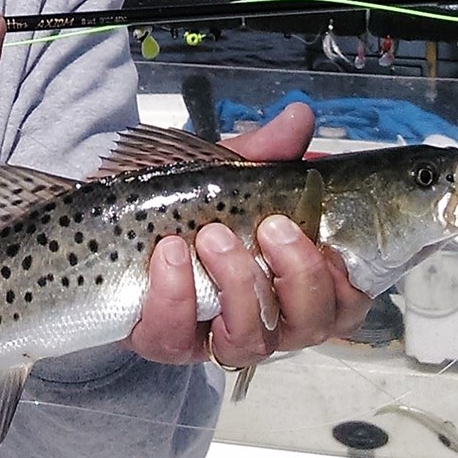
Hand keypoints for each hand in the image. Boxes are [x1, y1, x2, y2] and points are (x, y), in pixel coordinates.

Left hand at [124, 103, 370, 366]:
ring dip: (237, 282)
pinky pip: (176, 335)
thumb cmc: (187, 206)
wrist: (111, 222)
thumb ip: (266, 152)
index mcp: (295, 281)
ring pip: (251, 338)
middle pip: (312, 325)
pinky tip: (167, 255)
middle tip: (270, 227)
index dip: (344, 278)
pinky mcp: (164, 341)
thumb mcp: (227, 175)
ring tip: (211, 234)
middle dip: (298, 275)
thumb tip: (300, 115)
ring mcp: (216, 336)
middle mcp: (268, 320)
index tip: (322, 234)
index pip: (346, 299)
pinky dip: (175, 294)